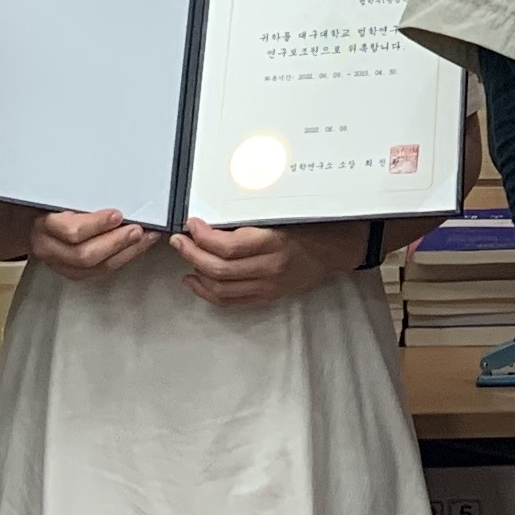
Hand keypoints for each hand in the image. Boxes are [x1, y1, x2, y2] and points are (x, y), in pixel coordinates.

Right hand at [28, 208, 161, 279]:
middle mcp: (49, 249)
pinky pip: (101, 271)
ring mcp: (60, 265)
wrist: (39, 225)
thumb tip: (115, 192)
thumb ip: (82, 198)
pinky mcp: (74, 274)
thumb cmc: (53, 206)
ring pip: (96, 267)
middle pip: (84, 255)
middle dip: (115, 242)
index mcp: (44, 226)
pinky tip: (137, 247)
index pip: (71, 230)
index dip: (97, 224)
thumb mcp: (60, 196)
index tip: (117, 215)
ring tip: (144, 238)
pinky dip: (123, 258)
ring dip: (126, 252)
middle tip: (136, 230)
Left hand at [173, 220, 360, 309]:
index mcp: (274, 242)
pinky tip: (195, 280)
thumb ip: (252, 217)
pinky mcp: (267, 297)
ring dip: (196, 272)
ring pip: (220, 287)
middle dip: (192, 253)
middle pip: (219, 268)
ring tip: (185, 256)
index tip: (192, 223)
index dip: (203, 237)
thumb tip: (215, 215)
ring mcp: (268, 286)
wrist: (335, 250)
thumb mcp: (283, 213)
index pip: (228, 246)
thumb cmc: (309, 225)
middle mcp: (269, 267)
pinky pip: (230, 301)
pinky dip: (207, 292)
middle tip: (179, 240)